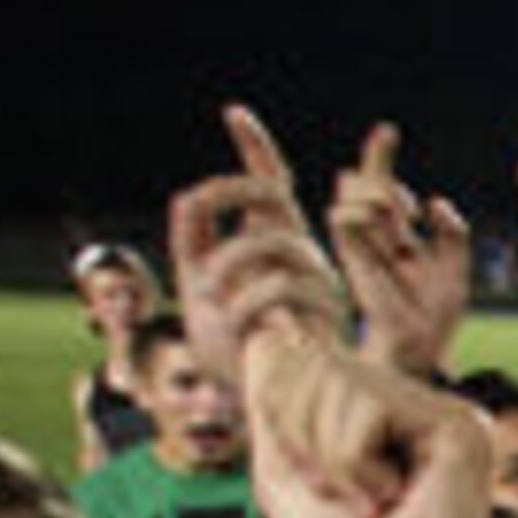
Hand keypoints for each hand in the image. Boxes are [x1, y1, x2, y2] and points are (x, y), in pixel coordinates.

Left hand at [166, 108, 337, 389]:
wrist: (267, 405)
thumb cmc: (236, 353)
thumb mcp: (198, 289)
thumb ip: (194, 244)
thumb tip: (192, 198)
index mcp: (271, 245)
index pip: (269, 185)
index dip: (255, 147)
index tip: (233, 112)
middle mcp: (301, 253)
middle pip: (270, 193)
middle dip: (229, 190)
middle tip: (195, 211)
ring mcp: (318, 278)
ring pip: (269, 239)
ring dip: (227, 262)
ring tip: (208, 296)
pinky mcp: (326, 309)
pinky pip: (279, 284)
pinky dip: (246, 299)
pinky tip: (235, 320)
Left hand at [244, 330, 494, 517]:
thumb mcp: (285, 474)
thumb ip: (271, 406)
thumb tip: (265, 334)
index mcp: (377, 408)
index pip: (295, 358)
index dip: (278, 415)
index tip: (315, 480)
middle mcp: (412, 399)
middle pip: (308, 360)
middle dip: (298, 433)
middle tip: (338, 492)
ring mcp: (439, 407)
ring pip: (335, 377)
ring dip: (328, 455)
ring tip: (369, 499)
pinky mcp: (457, 424)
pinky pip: (367, 408)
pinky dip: (355, 462)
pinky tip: (393, 497)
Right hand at [330, 126, 473, 377]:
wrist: (420, 345)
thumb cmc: (436, 313)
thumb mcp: (456, 267)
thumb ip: (453, 233)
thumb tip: (436, 201)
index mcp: (396, 231)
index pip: (380, 182)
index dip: (379, 153)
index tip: (387, 130)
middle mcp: (374, 232)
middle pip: (362, 180)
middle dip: (378, 169)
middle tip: (404, 205)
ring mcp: (359, 241)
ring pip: (352, 191)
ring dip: (380, 193)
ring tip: (402, 217)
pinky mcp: (349, 255)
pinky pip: (342, 217)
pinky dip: (365, 210)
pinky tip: (393, 224)